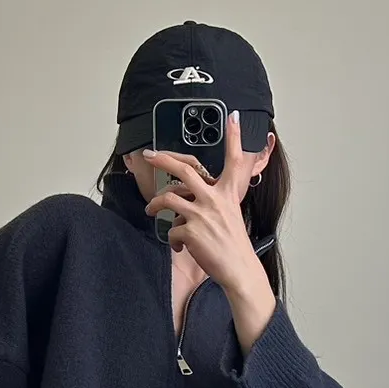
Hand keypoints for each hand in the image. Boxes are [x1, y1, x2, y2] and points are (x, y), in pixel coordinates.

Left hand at [142, 111, 261, 294]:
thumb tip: (191, 199)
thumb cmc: (234, 245)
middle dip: (163, 159)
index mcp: (228, 193)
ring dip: (155, 204)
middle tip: (149, 155)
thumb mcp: (232, 214)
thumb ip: (215, 201)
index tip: (233, 117)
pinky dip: (173, 239)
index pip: (234, 160)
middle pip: (184, 170)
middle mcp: (215, 199)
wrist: (239, 269)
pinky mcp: (191, 231)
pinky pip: (171, 229)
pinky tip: (181, 246)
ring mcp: (202, 214)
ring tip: (150, 209)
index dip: (235, 137)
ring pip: (167, 199)